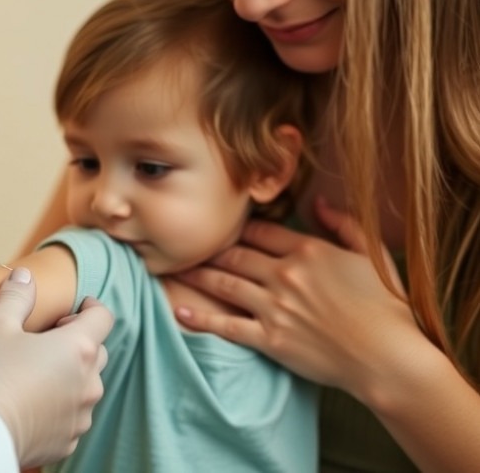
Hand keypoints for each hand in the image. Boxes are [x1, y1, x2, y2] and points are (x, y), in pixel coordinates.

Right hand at [0, 268, 113, 468]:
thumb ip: (16, 296)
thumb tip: (25, 276)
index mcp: (78, 348)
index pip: (103, 317)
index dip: (92, 307)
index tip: (79, 306)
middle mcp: (88, 383)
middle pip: (96, 353)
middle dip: (77, 342)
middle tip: (47, 339)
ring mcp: (80, 416)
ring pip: (84, 387)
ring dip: (69, 377)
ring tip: (35, 374)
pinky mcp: (67, 442)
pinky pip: (71, 417)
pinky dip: (58, 408)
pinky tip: (30, 404)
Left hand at [175, 197, 421, 398]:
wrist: (388, 358)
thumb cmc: (386, 308)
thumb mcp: (372, 255)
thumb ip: (344, 223)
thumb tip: (318, 201)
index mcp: (309, 251)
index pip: (260, 232)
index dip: (237, 228)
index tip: (222, 227)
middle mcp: (286, 275)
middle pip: (234, 255)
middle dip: (208, 249)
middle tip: (185, 245)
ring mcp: (275, 307)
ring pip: (224, 285)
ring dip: (196, 276)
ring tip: (173, 270)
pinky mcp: (269, 339)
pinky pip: (226, 326)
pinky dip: (201, 318)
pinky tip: (179, 310)